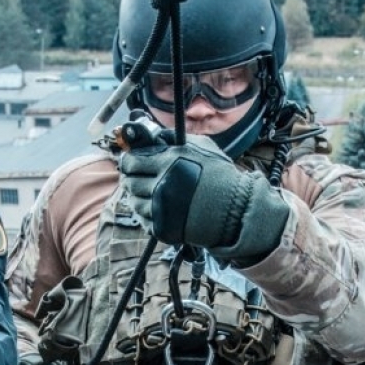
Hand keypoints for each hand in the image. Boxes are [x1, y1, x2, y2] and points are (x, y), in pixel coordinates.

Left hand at [118, 135, 289, 263]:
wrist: (236, 209)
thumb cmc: (221, 176)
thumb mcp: (202, 147)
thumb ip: (174, 140)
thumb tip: (152, 137)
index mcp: (169, 162)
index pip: (133, 161)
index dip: (129, 161)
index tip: (129, 162)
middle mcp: (162, 185)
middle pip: (131, 182)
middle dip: (131, 178)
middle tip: (135, 178)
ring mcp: (162, 208)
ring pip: (135, 202)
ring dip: (137, 198)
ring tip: (148, 194)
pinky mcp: (164, 228)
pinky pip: (144, 220)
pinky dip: (145, 215)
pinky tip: (155, 209)